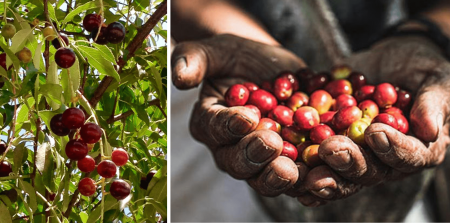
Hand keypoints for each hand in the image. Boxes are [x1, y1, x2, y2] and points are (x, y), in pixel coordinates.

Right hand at [172, 34, 306, 195]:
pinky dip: (308, 177)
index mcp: (209, 123)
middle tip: (272, 144)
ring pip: (265, 178)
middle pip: (237, 162)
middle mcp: (230, 148)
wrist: (270, 68)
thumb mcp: (217, 50)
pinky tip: (320, 171)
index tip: (247, 116)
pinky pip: (297, 175)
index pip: (214, 128)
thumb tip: (180, 76)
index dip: (229, 125)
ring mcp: (260, 159)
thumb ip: (194, 59)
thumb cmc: (238, 58)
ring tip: (295, 170)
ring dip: (279, 177)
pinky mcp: (288, 161)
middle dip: (254, 156)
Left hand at [292, 35, 449, 205]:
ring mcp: (356, 154)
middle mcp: (384, 160)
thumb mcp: (437, 80)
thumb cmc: (424, 70)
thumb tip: (428, 129)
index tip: (377, 132)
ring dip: (320, 171)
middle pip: (368, 171)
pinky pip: (315, 158)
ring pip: (338, 171)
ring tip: (305, 167)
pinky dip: (300, 162)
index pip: (409, 157)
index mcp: (417, 150)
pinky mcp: (331, 143)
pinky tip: (284, 164)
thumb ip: (434, 103)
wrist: (393, 60)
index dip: (393, 149)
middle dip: (348, 162)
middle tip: (330, 149)